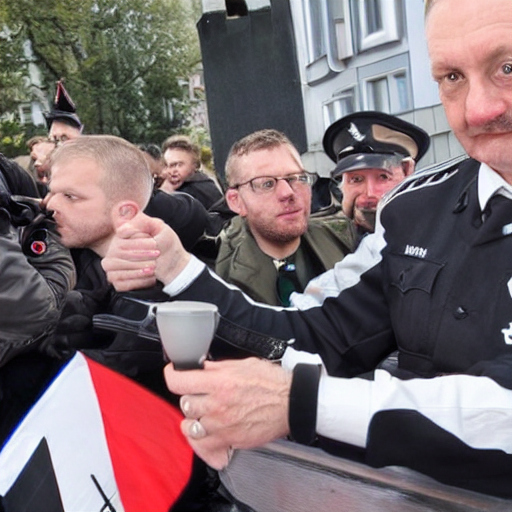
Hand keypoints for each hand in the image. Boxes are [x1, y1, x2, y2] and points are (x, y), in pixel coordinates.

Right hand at [102, 212, 190, 290]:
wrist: (173, 264)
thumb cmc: (165, 244)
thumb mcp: (158, 227)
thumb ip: (142, 221)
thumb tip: (121, 226)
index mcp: (121, 236)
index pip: (122, 237)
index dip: (139, 242)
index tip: (155, 243)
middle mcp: (113, 250)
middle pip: (118, 252)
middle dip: (141, 254)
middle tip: (157, 254)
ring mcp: (113, 266)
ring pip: (117, 267)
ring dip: (138, 268)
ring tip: (154, 267)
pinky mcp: (117, 280)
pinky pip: (121, 283)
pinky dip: (138, 281)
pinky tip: (150, 277)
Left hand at [165, 358, 291, 469]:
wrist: (292, 402)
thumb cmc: (272, 382)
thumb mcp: (244, 364)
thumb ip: (219, 367)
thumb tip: (202, 367)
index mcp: (220, 382)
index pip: (179, 381)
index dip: (172, 374)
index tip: (174, 373)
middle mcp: (218, 404)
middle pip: (184, 403)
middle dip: (191, 397)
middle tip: (201, 394)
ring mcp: (222, 426)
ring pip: (190, 426)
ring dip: (195, 419)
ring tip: (205, 414)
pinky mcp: (230, 441)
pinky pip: (204, 448)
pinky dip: (202, 443)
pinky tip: (207, 435)